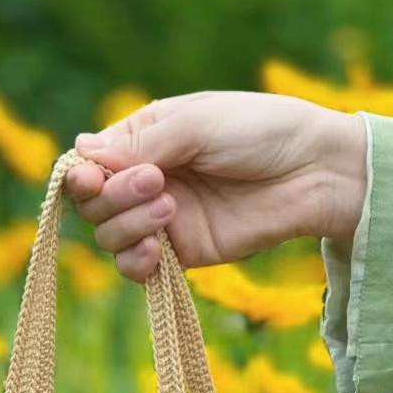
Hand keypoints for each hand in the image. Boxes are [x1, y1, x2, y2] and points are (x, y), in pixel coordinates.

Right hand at [65, 90, 366, 281]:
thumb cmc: (259, 132)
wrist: (313, 173)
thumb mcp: (194, 124)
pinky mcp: (183, 254)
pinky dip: (136, 263)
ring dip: (128, 226)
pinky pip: (137, 269)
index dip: (84, 175)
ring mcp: (164, 220)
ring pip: (110, 237)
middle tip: (156, 183)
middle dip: (113, 197)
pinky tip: (157, 249)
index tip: (93, 176)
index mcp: (145, 139)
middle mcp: (147, 180)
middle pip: (94, 204)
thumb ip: (140, 145)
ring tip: (169, 208)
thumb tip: (79, 153)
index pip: (91, 164)